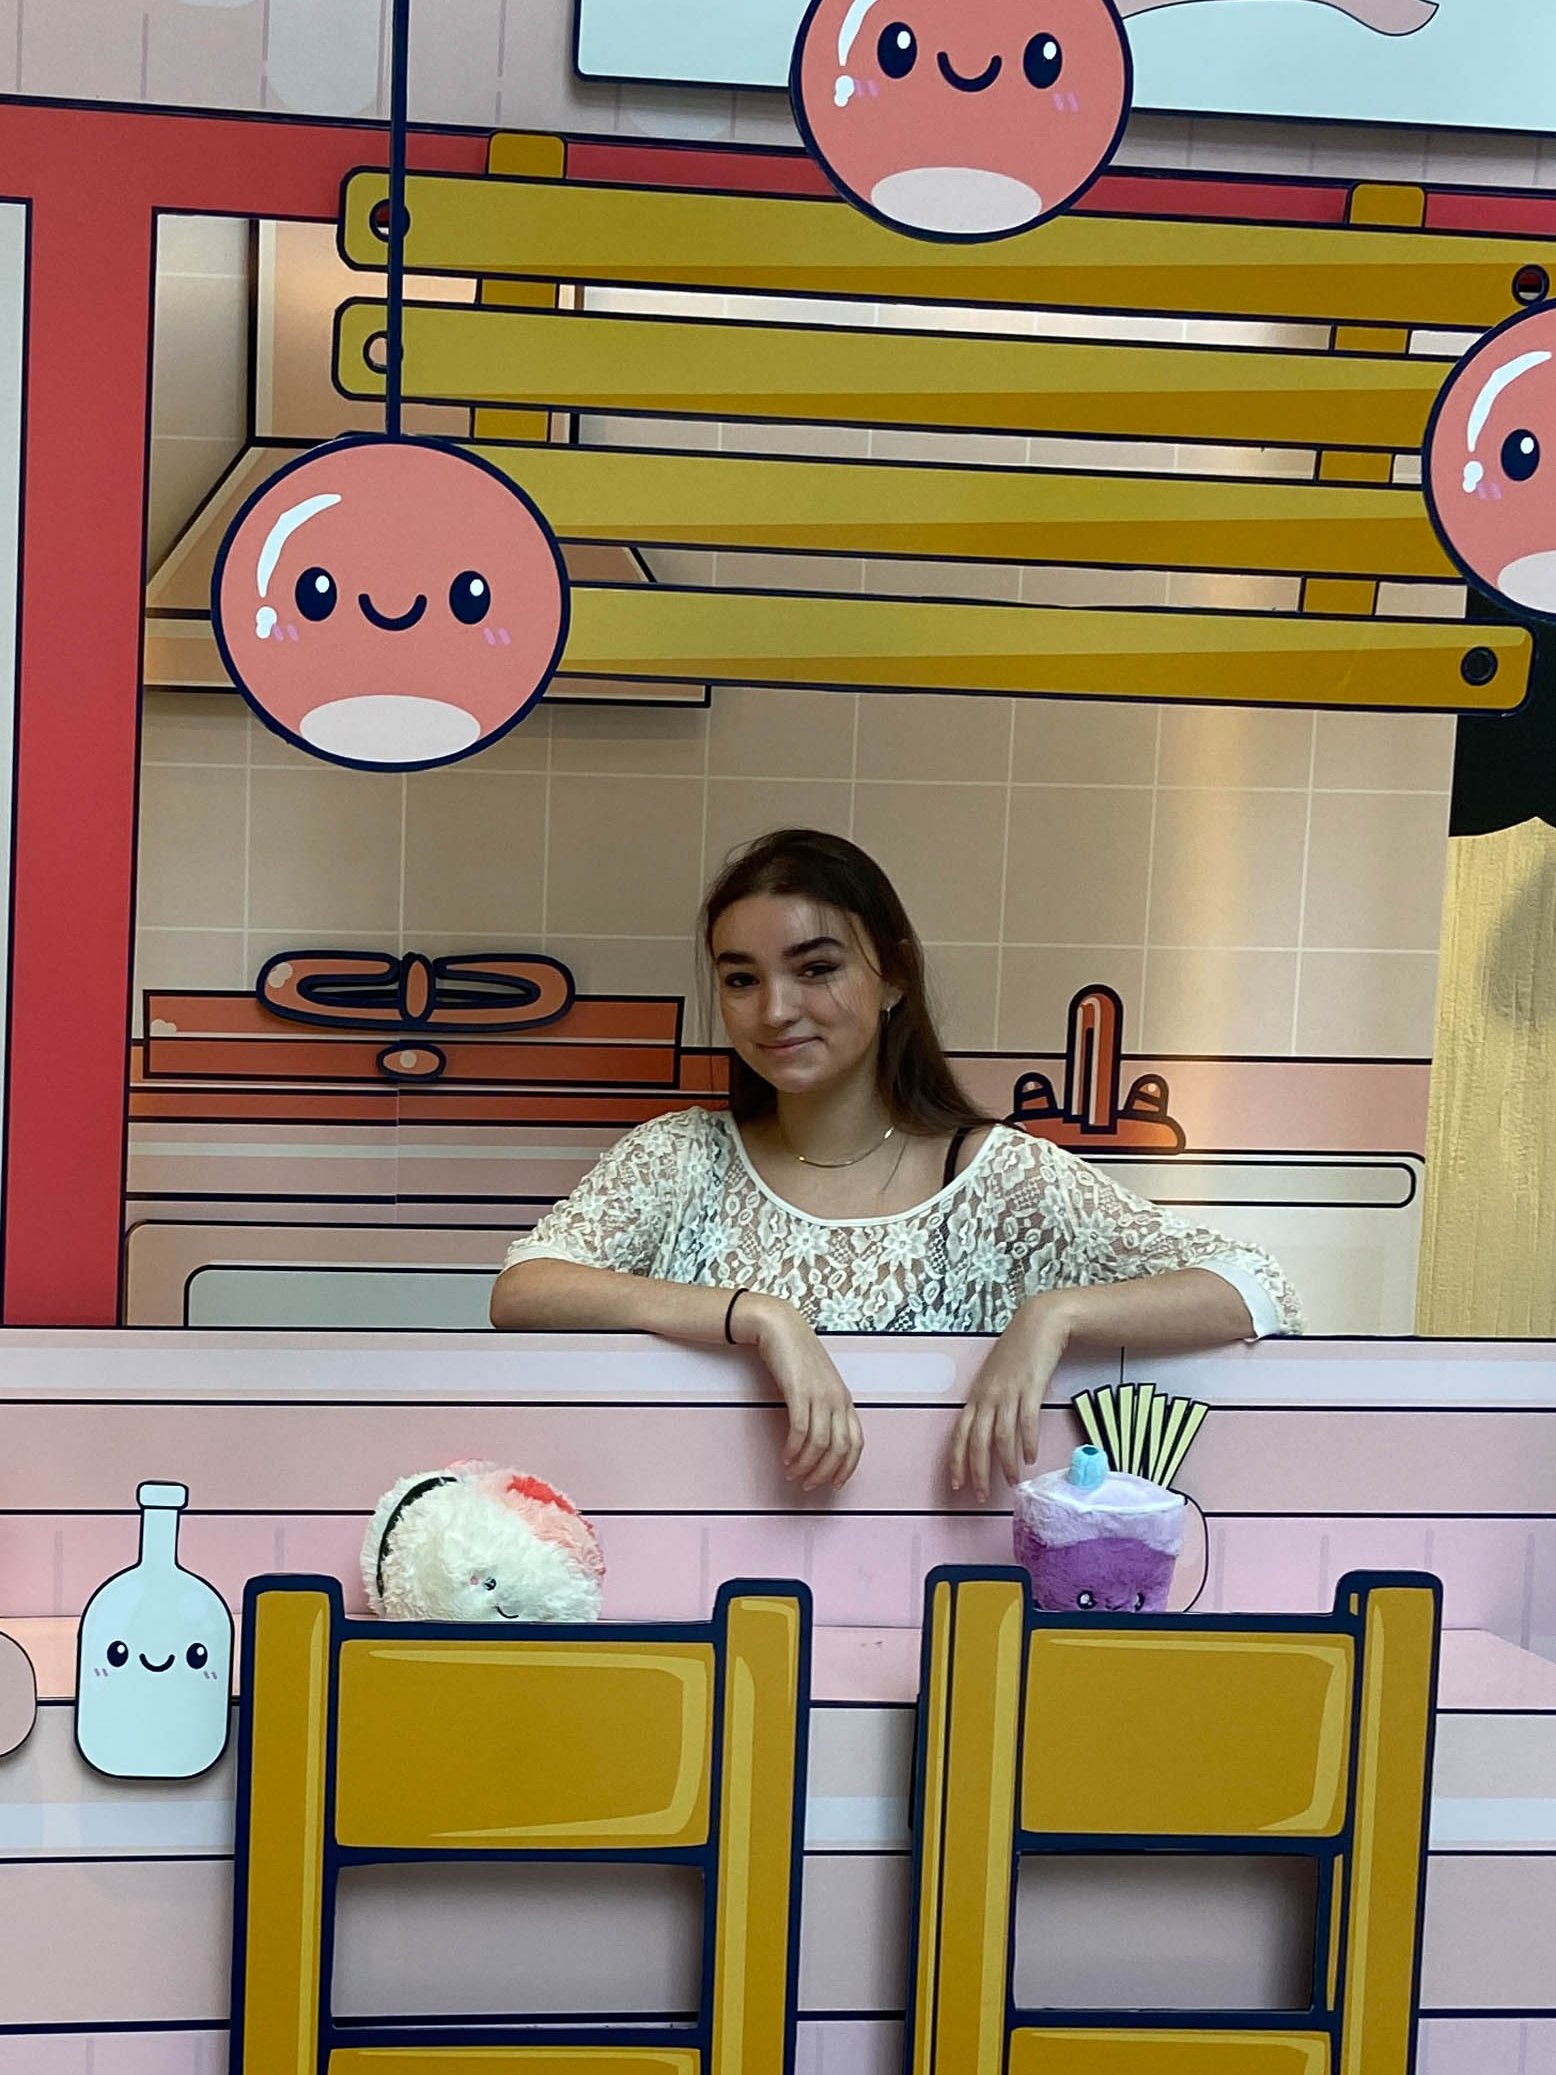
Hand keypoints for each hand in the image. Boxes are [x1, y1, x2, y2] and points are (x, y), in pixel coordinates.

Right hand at [734, 1292, 863, 1491]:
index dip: (847, 1468)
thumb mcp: (818, 1385)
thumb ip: (824, 1408)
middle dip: (824, 1473)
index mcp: (845, 1399)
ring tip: (792, 1474)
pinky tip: (785, 1457)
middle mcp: (837, 1399)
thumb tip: (821, 1439)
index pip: (856, 1443)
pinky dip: (793, 1450)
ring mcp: (819, 1395)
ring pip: (820, 1444)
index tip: (834, 1484)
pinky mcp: (799, 1392)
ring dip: (805, 1465)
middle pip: (840, 1449)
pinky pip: (799, 1431)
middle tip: (808, 1485)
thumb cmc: (797, 1357)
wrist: (781, 1328)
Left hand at [949, 1294, 1073, 1502]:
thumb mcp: (996, 1378)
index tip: (957, 1484)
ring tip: (1012, 1481)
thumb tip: (990, 1431)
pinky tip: (1029, 1458)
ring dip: (1005, 1463)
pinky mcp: (1030, 1388)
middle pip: (977, 1441)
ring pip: (1001, 1436)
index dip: (956, 1460)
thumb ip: (991, 1402)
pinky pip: (1026, 1421)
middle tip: (982, 1496)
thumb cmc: (1017, 1352)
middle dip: (978, 1472)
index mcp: (976, 1395)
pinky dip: (1027, 1442)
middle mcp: (988, 1396)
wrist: (1038, 1324)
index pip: (959, 1434)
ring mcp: (1008, 1392)